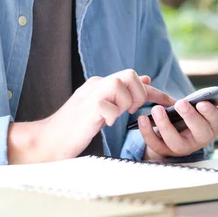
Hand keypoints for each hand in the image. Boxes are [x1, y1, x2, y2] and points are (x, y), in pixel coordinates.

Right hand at [8, 70, 174, 163]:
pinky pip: (109, 105)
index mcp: (101, 85)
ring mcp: (91, 94)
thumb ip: (123, 95)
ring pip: (121, 84)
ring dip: (126, 103)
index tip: (170, 102)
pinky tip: (104, 124)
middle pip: (130, 74)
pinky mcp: (87, 108)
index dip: (155, 92)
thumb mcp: (104, 109)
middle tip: (131, 112)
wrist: (47, 141)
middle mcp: (96, 85)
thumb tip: (146, 79)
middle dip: (139, 95)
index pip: (135, 80)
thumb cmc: (74, 129)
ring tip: (116, 117)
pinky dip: (112, 116)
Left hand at [138, 93, 217, 160]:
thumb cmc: (197, 114)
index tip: (202, 103)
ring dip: (165, 126)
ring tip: (157, 109)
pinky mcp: (165, 150)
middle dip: (189, 118)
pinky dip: (147, 133)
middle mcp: (199, 140)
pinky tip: (141, 118)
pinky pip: (156, 145)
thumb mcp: (211, 106)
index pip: (214, 122)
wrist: (178, 130)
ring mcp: (182, 147)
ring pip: (175, 142)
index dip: (209, 113)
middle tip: (180, 103)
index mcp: (213, 127)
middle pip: (198, 133)